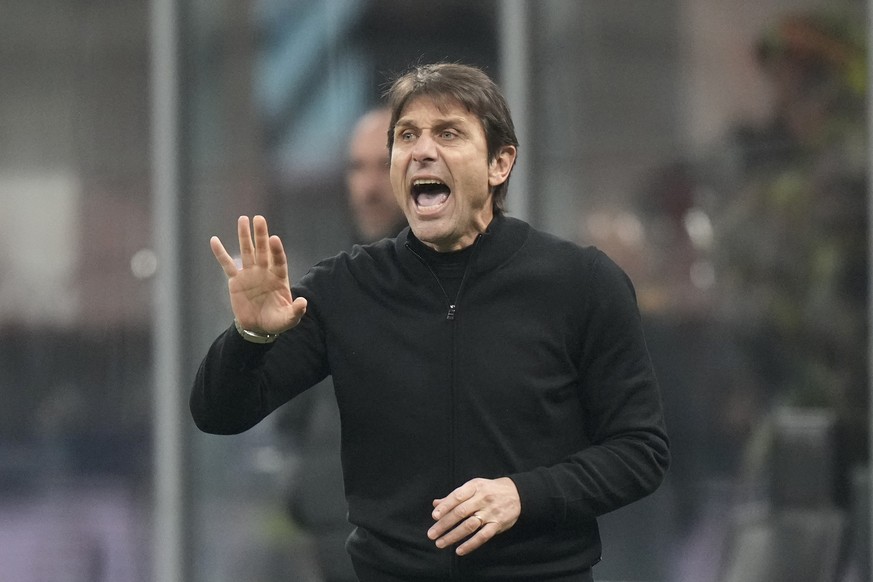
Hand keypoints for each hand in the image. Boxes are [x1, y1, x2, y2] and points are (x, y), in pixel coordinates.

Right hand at [210, 215, 307, 333]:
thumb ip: (296, 311)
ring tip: (243, 219)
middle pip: (263, 250)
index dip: (276, 250)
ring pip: (247, 251)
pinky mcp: (236, 280)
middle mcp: (265, 271)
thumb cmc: (276, 321)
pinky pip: (227, 264)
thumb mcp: (288, 319)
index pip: (279, 260)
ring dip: (244, 236)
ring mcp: (250, 274)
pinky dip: (221, 253)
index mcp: (279, 277)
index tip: (274, 238)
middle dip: (261, 235)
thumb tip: (303, 303)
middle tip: (259, 218)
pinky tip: (214, 240)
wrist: (258, 327)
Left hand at [427, 477, 520, 555]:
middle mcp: (482, 499)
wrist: (517, 494)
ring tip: (440, 543)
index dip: (445, 506)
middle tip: (431, 534)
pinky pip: (482, 536)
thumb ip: (455, 496)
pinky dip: (470, 544)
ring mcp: (490, 512)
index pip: (457, 496)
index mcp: (474, 487)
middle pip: (461, 512)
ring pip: (469, 525)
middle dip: (444, 524)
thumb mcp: (473, 487)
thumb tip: (436, 504)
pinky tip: (459, 550)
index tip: (434, 516)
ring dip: (453, 536)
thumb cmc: (490, 490)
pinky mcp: (497, 525)